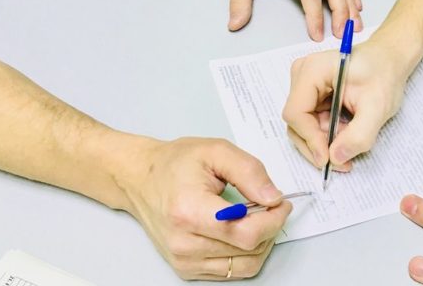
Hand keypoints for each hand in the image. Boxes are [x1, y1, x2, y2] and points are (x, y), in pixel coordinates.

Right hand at [119, 137, 291, 280]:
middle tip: (272, 205)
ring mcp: (184, 260)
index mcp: (189, 210)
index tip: (281, 203)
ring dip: (261, 242)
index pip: (246, 232)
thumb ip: (249, 172)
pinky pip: (231, 272)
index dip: (273, 219)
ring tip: (256, 217)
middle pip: (249, 249)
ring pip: (245, 265)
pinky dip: (246, 253)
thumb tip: (273, 198)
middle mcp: (184, 242)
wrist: (141, 179)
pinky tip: (242, 230)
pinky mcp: (186, 269)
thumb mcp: (216, 151)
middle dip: (270, 227)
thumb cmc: (175, 164)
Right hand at [282, 38, 407, 170]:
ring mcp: (304, 85)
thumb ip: (359, 135)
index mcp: (313, 70)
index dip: (310, 139)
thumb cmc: (384, 74)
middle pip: (296, 122)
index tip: (329, 159)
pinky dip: (327, 135)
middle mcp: (302, 75)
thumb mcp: (378, 107)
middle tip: (343, 162)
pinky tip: (347, 132)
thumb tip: (335, 158)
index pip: (296, 113)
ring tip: (351, 142)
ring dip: (324, 142)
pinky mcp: (311, 94)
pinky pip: (311, 123)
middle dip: (318, 146)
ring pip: (303, 126)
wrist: (388, 61)